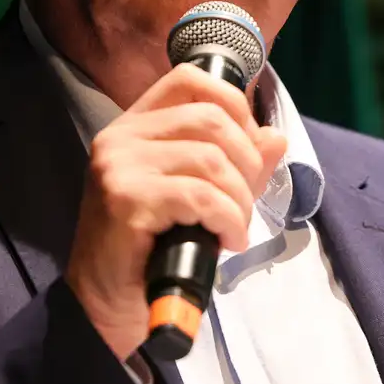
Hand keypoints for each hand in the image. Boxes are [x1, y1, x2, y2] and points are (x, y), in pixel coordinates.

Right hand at [64, 63, 287, 358]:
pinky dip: (228, 220)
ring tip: (234, 228)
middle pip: (211, 119)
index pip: (190, 80)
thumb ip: (236, 165)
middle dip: (247, 163)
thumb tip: (275, 137)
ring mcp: (119, 166)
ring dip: (239, 201)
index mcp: (135, 126)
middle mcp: (121, 137)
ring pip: (212, 160)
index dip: (234, 104)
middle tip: (244, 203)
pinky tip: (226, 242)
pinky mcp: (126, 200)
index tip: (248, 149)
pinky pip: (202, 197)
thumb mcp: (201, 197)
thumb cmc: (153, 248)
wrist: (108, 303)